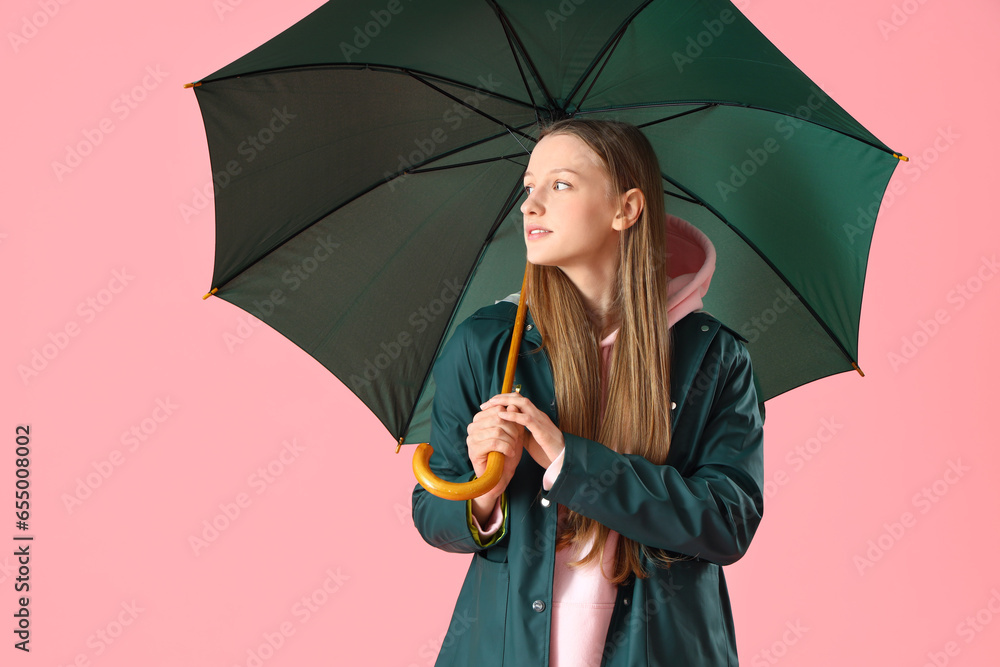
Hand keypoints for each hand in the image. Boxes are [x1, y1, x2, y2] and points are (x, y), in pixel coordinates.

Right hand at [466, 398, 524, 518]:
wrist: (500, 477)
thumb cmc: (506, 455)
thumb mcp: (514, 433)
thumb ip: (514, 419)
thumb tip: (513, 404)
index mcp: (480, 419)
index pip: (498, 408)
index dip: (511, 417)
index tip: (516, 430)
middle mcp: (473, 426)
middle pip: (498, 418)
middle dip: (512, 430)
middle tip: (516, 441)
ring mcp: (471, 438)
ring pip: (497, 430)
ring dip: (510, 441)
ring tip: (513, 449)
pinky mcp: (473, 450)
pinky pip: (494, 442)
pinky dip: (507, 448)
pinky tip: (510, 454)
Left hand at [480, 392, 564, 468]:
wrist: (564, 461)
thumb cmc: (548, 452)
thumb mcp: (531, 441)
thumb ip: (522, 433)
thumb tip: (508, 430)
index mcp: (536, 417)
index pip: (519, 401)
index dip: (504, 400)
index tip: (490, 404)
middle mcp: (538, 415)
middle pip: (519, 397)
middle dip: (502, 397)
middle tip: (487, 402)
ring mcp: (540, 421)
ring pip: (523, 403)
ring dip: (506, 401)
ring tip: (492, 404)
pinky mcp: (541, 430)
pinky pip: (526, 418)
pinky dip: (512, 415)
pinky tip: (501, 415)